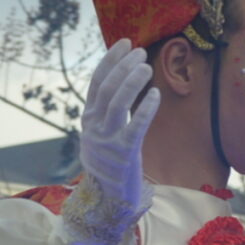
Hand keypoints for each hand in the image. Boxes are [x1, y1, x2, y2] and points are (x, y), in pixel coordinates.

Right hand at [63, 41, 159, 244]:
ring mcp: (107, 141)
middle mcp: (94, 128)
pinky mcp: (124, 155)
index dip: (110, 61)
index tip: (125, 43)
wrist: (107, 201)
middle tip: (140, 51)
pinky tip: (155, 94)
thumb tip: (122, 82)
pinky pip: (135, 127)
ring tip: (146, 66)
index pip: (96, 83)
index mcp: (88, 120)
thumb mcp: (102, 135)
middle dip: (123, 66)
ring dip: (131, 81)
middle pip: (106, 89)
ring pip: (116, 104)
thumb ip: (108, 112)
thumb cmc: (111, 165)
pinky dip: (145, 109)